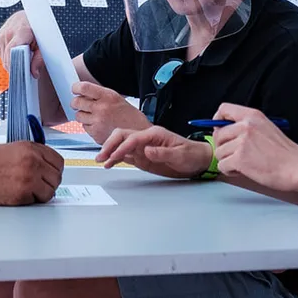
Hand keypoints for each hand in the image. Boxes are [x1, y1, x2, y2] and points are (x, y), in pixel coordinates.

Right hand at [0, 10, 43, 76]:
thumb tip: (34, 73)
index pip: (13, 53)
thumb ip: (39, 59)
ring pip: (4, 58)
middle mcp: (9, 32)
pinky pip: (1, 53)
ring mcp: (1, 34)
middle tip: (27, 70)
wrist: (31, 16)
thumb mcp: (44, 44)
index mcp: (21, 31)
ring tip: (23, 55)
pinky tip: (16, 52)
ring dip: (12, 61)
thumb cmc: (39, 29)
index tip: (22, 74)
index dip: (16, 66)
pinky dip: (8, 56)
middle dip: (16, 67)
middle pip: (8, 58)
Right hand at [0, 142, 63, 205]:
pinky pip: (38, 201)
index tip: (49, 174)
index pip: (58, 161)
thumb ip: (33, 155)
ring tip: (29, 191)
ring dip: (42, 193)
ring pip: (51, 191)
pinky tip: (20, 195)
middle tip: (39, 185)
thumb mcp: (14, 149)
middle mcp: (32, 161)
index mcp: (31, 148)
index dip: (54, 170)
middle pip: (57, 177)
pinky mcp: (22, 194)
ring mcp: (29, 178)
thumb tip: (47, 167)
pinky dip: (32, 201)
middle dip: (49, 183)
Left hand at [71, 81, 149, 143]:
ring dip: (82, 115)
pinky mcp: (96, 134)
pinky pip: (84, 127)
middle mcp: (101, 108)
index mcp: (108, 96)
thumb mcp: (117, 99)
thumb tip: (83, 92)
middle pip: (76, 102)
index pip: (83, 88)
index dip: (76, 88)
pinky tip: (98, 125)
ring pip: (78, 116)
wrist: (140, 134)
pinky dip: (88, 126)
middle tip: (80, 103)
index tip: (75, 89)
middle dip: (76, 102)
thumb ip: (100, 95)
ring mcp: (98, 122)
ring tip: (92, 116)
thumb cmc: (130, 117)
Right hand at [97, 125, 211, 177]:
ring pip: (121, 144)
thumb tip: (147, 150)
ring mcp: (143, 147)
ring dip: (110, 151)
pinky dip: (116, 158)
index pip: (133, 138)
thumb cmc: (191, 154)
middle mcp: (146, 138)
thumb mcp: (180, 154)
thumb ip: (163, 152)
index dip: (122, 147)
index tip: (114, 156)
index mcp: (154, 134)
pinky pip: (126, 155)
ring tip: (101, 160)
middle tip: (101, 156)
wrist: (197, 161)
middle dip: (110, 145)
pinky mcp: (143, 156)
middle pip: (122, 136)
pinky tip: (109, 163)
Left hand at [211, 103, 297, 192]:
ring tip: (244, 164)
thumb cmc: (286, 153)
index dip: (217, 121)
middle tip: (236, 155)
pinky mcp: (240, 158)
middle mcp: (245, 126)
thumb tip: (226, 132)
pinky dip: (230, 171)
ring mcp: (242, 142)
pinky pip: (222, 165)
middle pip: (217, 134)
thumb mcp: (266, 128)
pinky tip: (242, 171)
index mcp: (253, 116)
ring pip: (219, 152)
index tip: (219, 131)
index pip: (224, 109)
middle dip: (223, 147)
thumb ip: (247, 127)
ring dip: (228, 160)